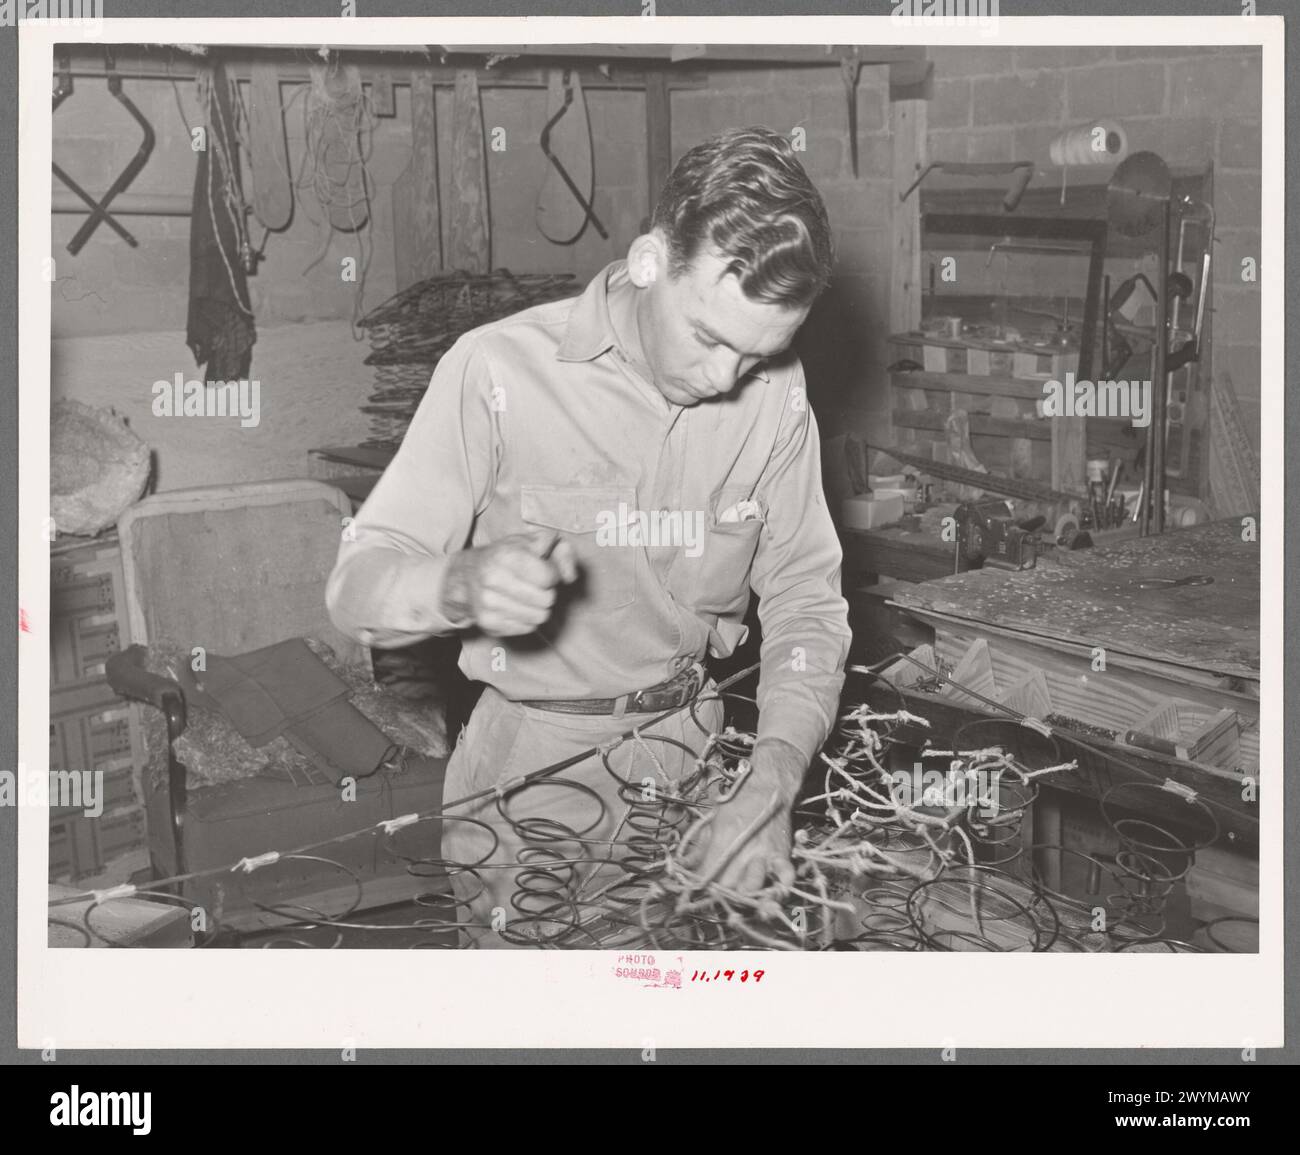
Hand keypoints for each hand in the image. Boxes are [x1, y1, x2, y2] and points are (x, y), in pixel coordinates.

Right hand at [440, 529, 578, 635]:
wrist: (466, 577)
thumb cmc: (506, 557)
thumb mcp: (534, 542)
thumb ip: (562, 551)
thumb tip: (570, 578)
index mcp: (505, 555)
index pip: (548, 577)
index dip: (552, 574)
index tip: (543, 570)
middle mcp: (493, 579)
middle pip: (546, 599)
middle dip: (547, 592)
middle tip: (535, 585)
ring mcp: (488, 604)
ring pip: (540, 617)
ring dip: (539, 607)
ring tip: (527, 596)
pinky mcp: (489, 623)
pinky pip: (528, 628)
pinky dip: (527, 618)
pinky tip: (517, 606)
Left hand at [695, 739, 805, 894]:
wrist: (768, 788)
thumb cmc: (738, 804)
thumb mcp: (713, 821)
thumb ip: (698, 847)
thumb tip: (683, 866)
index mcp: (723, 838)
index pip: (707, 874)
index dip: (701, 884)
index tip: (699, 887)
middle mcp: (744, 849)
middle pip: (727, 885)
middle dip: (719, 892)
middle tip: (717, 891)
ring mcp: (764, 853)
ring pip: (752, 887)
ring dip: (743, 895)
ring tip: (739, 894)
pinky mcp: (782, 855)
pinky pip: (785, 878)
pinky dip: (779, 888)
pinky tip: (771, 892)